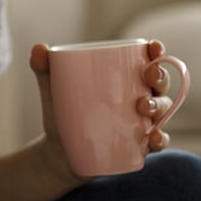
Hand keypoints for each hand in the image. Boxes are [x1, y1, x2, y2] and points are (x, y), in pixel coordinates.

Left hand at [28, 39, 174, 177]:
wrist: (57, 153)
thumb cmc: (62, 114)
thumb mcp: (53, 91)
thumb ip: (45, 69)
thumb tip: (38, 48)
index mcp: (125, 78)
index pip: (146, 60)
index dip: (156, 51)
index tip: (153, 46)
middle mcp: (139, 97)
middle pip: (160, 84)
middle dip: (160, 77)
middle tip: (148, 77)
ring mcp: (141, 122)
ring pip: (162, 110)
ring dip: (160, 106)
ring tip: (143, 107)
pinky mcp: (138, 145)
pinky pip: (157, 142)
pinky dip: (160, 140)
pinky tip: (153, 139)